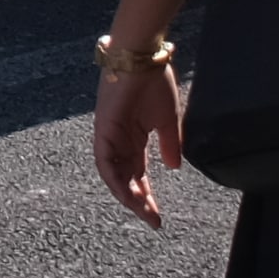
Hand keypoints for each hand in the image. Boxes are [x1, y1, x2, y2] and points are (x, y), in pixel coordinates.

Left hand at [89, 45, 184, 224]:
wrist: (142, 57)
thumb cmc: (154, 82)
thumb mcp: (167, 120)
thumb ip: (169, 144)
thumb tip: (175, 167)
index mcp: (133, 139)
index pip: (137, 174)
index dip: (146, 196)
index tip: (158, 216)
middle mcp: (118, 141)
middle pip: (125, 179)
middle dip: (138, 202)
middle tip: (153, 220)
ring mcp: (108, 136)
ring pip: (113, 175)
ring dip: (126, 195)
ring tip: (143, 212)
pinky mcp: (103, 130)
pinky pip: (105, 161)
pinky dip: (114, 178)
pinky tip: (127, 193)